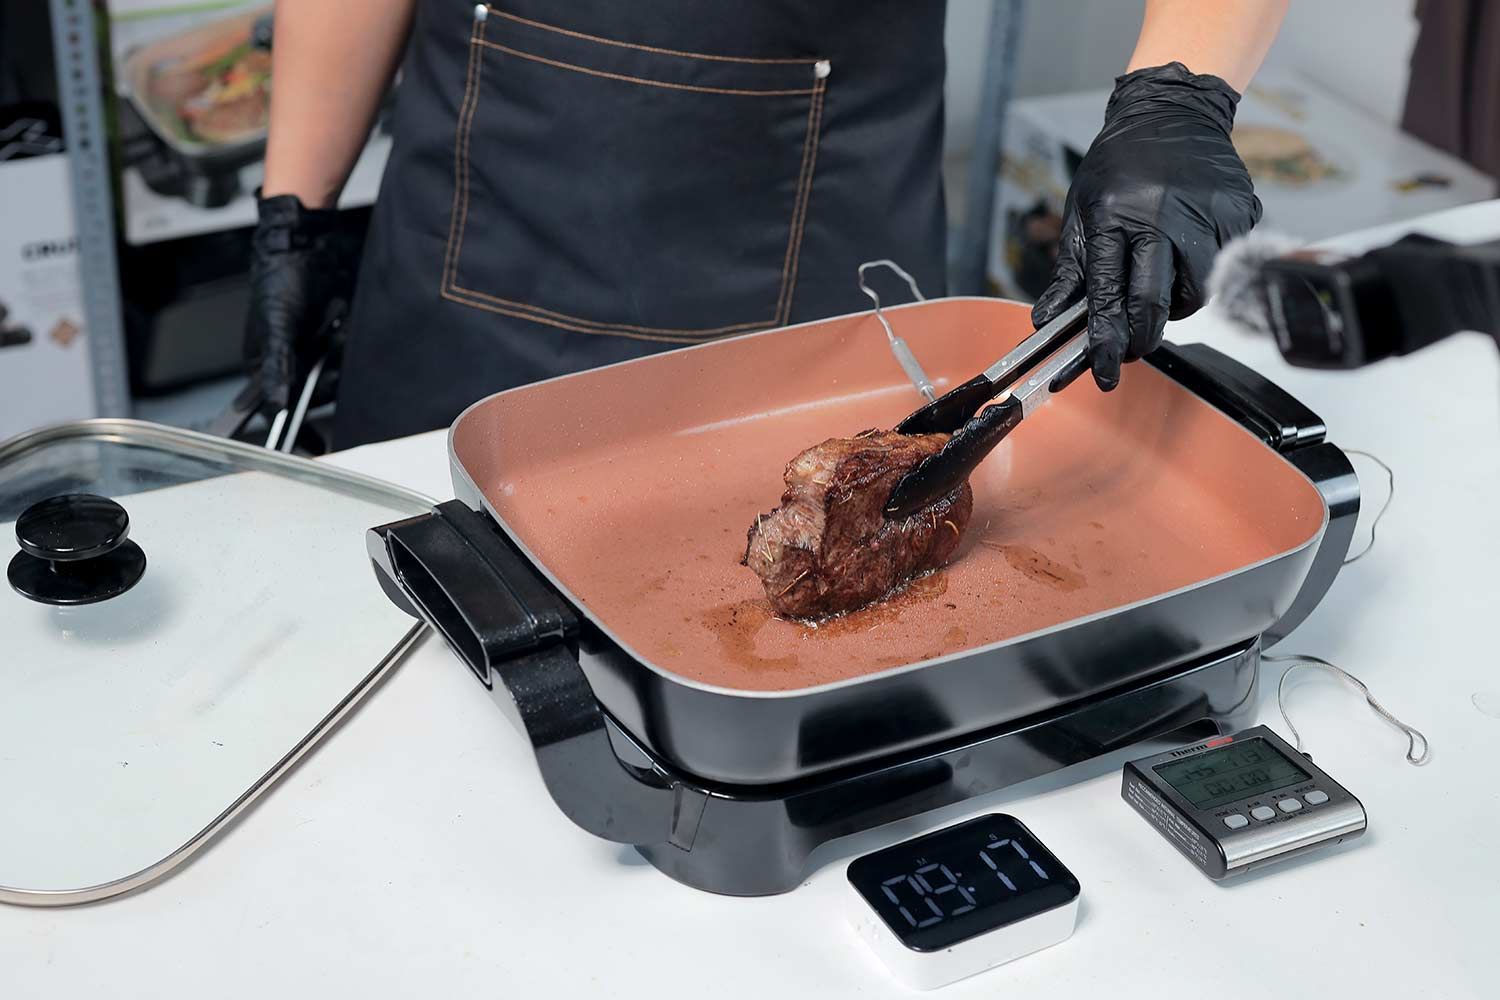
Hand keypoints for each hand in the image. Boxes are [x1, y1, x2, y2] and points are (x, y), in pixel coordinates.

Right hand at [243, 192, 353, 410]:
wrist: (307, 246)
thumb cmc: (278, 281)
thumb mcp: (277, 326)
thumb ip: (278, 366)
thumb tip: (276, 402)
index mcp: (264, 365)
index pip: (276, 408)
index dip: (295, 429)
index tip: (314, 445)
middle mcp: (287, 362)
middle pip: (311, 396)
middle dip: (325, 388)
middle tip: (331, 368)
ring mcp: (310, 352)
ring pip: (332, 379)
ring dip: (339, 365)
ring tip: (334, 335)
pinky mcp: (332, 339)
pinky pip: (346, 359)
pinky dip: (348, 351)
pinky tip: (343, 330)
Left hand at [1032, 62, 1261, 389]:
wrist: (1173, 112)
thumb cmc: (1121, 163)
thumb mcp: (1082, 210)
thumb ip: (1071, 270)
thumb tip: (1050, 320)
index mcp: (1116, 217)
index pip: (1107, 296)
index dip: (1105, 342)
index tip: (1104, 373)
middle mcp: (1163, 216)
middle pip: (1155, 304)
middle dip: (1142, 338)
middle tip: (1132, 348)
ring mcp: (1207, 215)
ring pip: (1195, 295)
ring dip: (1174, 307)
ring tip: (1157, 287)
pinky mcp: (1240, 212)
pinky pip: (1222, 268)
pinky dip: (1201, 275)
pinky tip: (1186, 252)